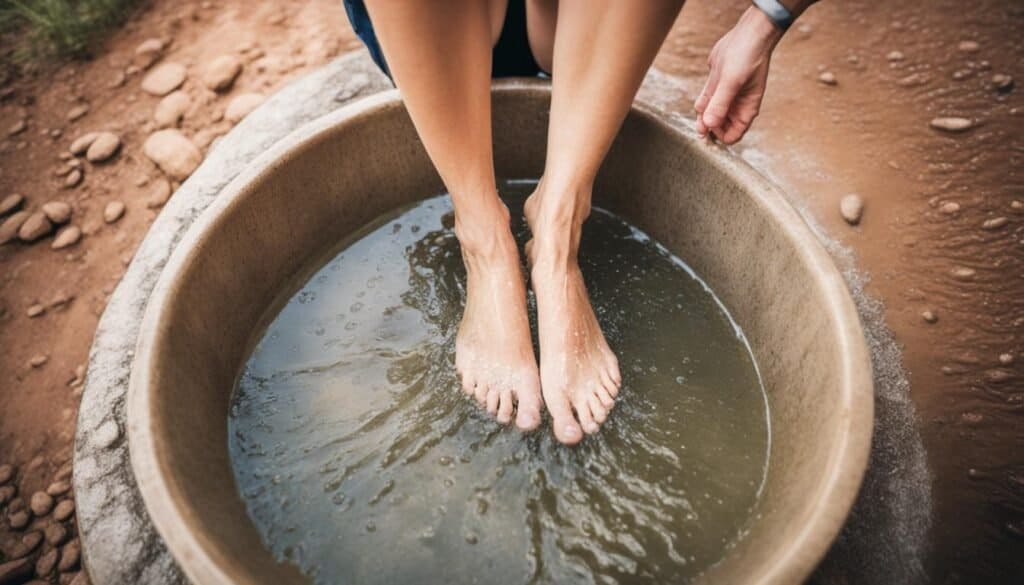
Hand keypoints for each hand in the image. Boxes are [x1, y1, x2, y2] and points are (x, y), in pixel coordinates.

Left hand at [695, 7, 783, 144]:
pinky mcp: (717, 84)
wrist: (748, 34)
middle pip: (720, 126)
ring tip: (700, 113)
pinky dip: (701, 105)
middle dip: (709, 128)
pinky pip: (707, 100)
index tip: (709, 130)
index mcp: (746, 109)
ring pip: (711, 113)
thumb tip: (708, 125)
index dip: (720, 136)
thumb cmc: (748, 57)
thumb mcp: (732, 82)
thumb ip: (719, 104)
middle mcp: (737, 105)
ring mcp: (726, 95)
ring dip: (703, 117)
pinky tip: (699, 106)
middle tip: (698, 126)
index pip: (733, 134)